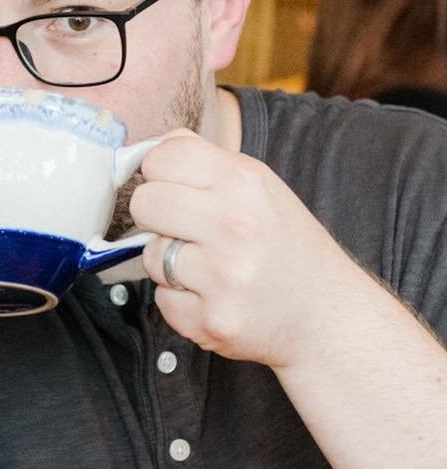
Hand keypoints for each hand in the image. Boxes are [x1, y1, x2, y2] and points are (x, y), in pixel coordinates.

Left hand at [129, 131, 362, 369]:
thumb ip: (204, 162)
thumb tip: (148, 149)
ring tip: (210, 266)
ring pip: (150, 255)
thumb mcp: (259, 185)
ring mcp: (222, 275)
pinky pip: (162, 299)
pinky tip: (214, 295)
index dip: (160, 174)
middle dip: (157, 218)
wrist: (326, 313)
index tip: (175, 188)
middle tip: (186, 229)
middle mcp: (233, 224)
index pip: (160, 157)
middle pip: (143, 203)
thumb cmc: (285, 245)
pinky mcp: (211, 319)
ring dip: (170, 263)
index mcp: (243, 181)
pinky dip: (180, 299)